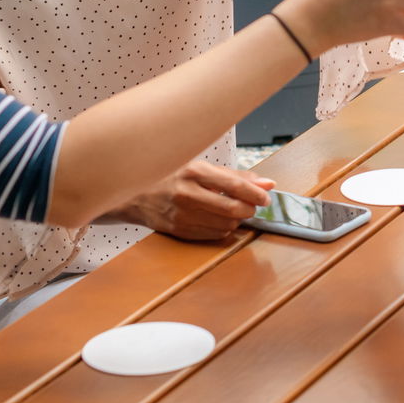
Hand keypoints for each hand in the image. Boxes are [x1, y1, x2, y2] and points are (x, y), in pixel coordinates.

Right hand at [101, 160, 275, 240]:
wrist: (135, 193)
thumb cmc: (172, 176)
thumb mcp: (202, 168)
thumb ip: (236, 176)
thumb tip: (267, 184)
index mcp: (194, 172)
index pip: (234, 186)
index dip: (255, 194)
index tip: (266, 198)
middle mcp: (187, 194)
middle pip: (232, 209)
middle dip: (249, 210)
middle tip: (253, 206)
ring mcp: (181, 215)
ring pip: (225, 225)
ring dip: (237, 219)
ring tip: (233, 210)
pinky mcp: (178, 230)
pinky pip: (213, 234)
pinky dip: (223, 228)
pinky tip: (218, 218)